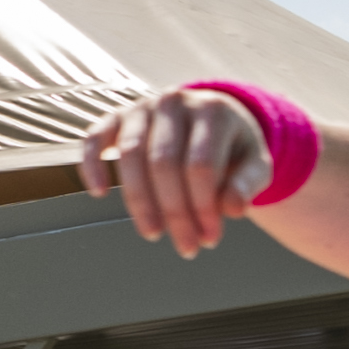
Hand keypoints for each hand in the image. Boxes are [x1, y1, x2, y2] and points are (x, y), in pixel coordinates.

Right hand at [82, 82, 276, 256]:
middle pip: (165, 163)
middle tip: (185, 246)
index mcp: (214, 111)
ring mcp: (142, 106)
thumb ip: (248, 184)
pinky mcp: (117, 116)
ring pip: (130, 156)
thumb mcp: (255, 162)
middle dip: (174, 211)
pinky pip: (94, 138)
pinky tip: (100, 193)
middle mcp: (175, 102)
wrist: (212, 117)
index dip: (203, 207)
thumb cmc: (233, 147)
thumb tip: (232, 209)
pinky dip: (92, 165)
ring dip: (139, 201)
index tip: (209, 239)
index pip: (201, 165)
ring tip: (152, 232)